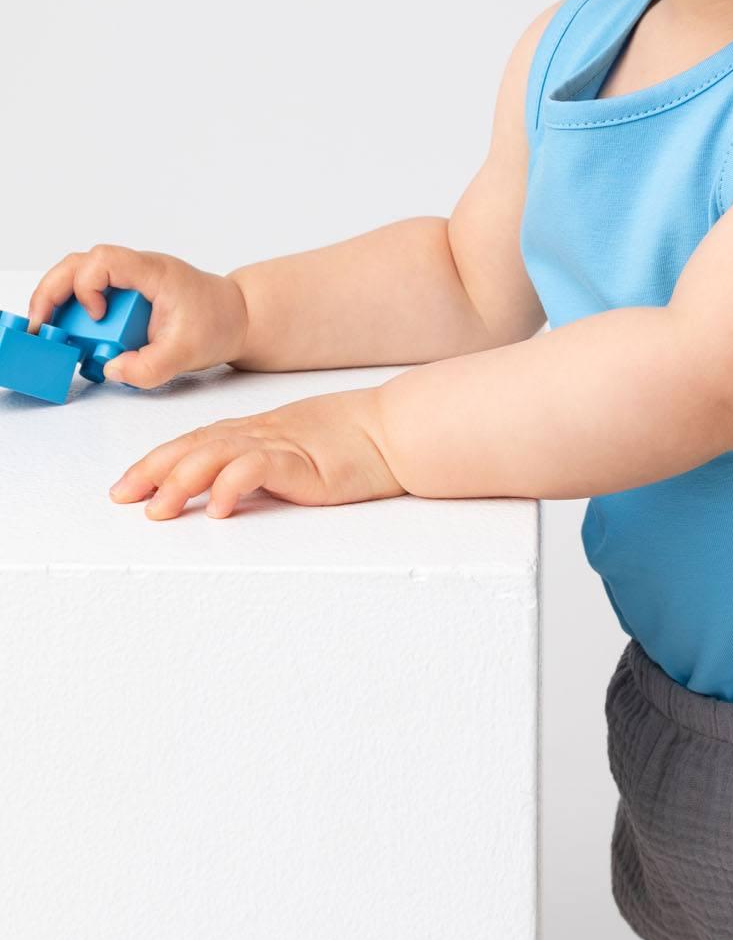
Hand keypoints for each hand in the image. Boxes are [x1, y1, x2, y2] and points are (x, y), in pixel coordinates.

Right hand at [27, 243, 247, 387]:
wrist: (240, 318)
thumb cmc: (219, 324)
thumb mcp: (188, 353)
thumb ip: (150, 367)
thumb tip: (111, 369)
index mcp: (154, 272)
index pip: (104, 260)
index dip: (87, 286)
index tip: (97, 316)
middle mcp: (137, 271)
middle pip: (78, 264)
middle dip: (52, 293)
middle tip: (40, 325)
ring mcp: (130, 282)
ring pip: (78, 277)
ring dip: (61, 304)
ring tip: (53, 334)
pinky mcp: (126, 296)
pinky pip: (90, 296)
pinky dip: (75, 313)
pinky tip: (74, 337)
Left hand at [109, 388, 406, 520]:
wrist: (401, 431)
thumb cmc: (362, 442)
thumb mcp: (304, 448)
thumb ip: (270, 462)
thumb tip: (235, 488)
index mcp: (262, 430)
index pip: (198, 441)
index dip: (159, 460)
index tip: (129, 483)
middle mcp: (263, 433)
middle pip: (194, 446)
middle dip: (154, 470)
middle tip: (124, 496)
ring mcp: (282, 445)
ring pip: (215, 456)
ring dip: (181, 482)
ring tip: (159, 509)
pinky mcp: (303, 462)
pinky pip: (257, 469)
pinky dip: (231, 485)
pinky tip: (218, 507)